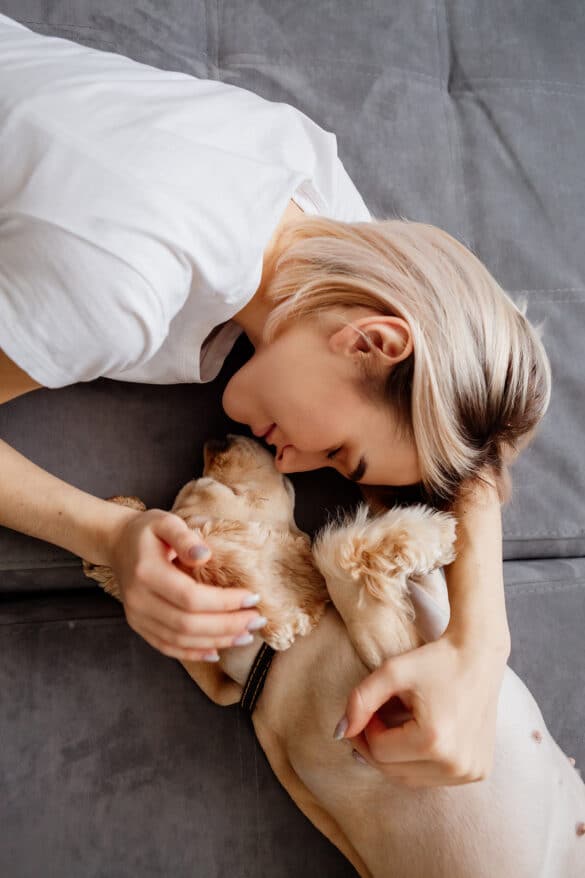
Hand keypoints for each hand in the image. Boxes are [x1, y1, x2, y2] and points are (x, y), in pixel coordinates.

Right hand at [106, 508, 263, 661]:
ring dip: (216, 641)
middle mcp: (138, 600)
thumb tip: (205, 555)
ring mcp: (137, 617)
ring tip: (246, 635)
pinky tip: (217, 652)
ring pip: (180, 639)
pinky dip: (193, 652)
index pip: (190, 596)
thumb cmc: (147, 531)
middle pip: (187, 623)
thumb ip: (184, 536)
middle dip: (227, 625)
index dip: (224, 602)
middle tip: (257, 620)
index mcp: (146, 572)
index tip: (253, 597)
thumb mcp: (165, 521)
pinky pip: (167, 647)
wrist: (117, 544)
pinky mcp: (140, 626)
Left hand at [335, 633, 509, 787]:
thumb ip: (360, 700)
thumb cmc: (435, 660)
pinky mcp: (478, 773)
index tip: (372, 707)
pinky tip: (419, 736)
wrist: (479, 655)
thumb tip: (339, 733)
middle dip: (377, 745)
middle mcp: (455, 765)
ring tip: (398, 725)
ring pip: (410, 779)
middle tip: (375, 718)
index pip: (379, 751)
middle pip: (393, 771)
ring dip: (396, 757)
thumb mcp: (392, 672)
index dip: (366, 728)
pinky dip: (418, 762)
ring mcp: (470, 773)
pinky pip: (433, 777)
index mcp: (434, 742)